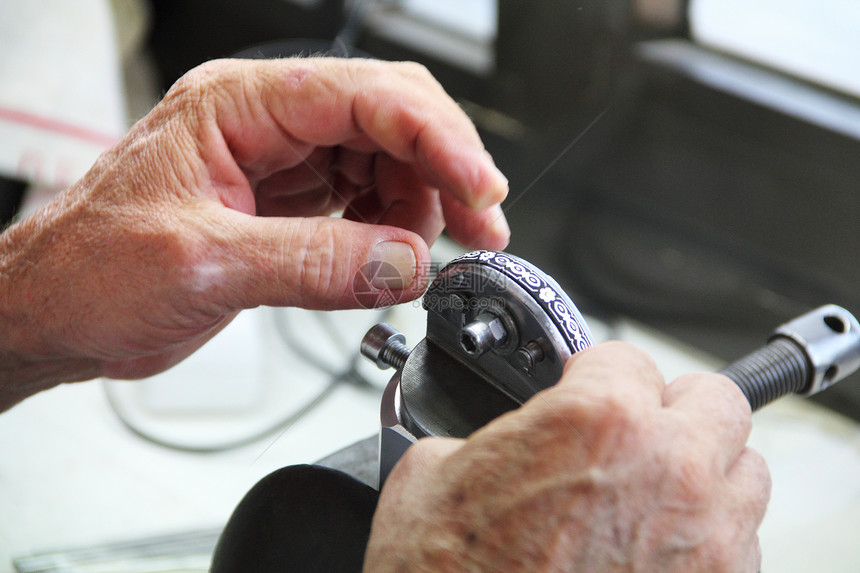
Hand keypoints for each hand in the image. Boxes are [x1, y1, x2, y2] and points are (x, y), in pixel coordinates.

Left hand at [0, 58, 508, 407]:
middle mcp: (263, 123)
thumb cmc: (91, 272)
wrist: (52, 311)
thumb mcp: (203, 266)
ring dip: (421, 203)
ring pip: (383, 158)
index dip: (436, 138)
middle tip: (480, 224)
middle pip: (387, 116)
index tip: (479, 189)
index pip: (364, 96)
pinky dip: (391, 228)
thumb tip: (407, 263)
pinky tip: (392, 258)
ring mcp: (277, 160)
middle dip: (444, 166)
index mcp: (237, 107)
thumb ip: (314, 263)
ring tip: (426, 256)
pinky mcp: (285, 202)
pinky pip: (361, 199)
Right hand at [365, 342, 770, 571]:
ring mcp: (706, 540)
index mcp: (598, 421)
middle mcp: (668, 470)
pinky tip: (656, 546)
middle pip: (716, 400)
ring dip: (705, 471)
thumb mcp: (432, 474)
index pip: (627, 356)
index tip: (586, 391)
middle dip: (674, 407)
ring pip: (745, 471)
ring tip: (653, 490)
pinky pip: (743, 543)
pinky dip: (708, 535)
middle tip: (637, 428)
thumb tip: (502, 438)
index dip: (595, 374)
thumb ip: (491, 436)